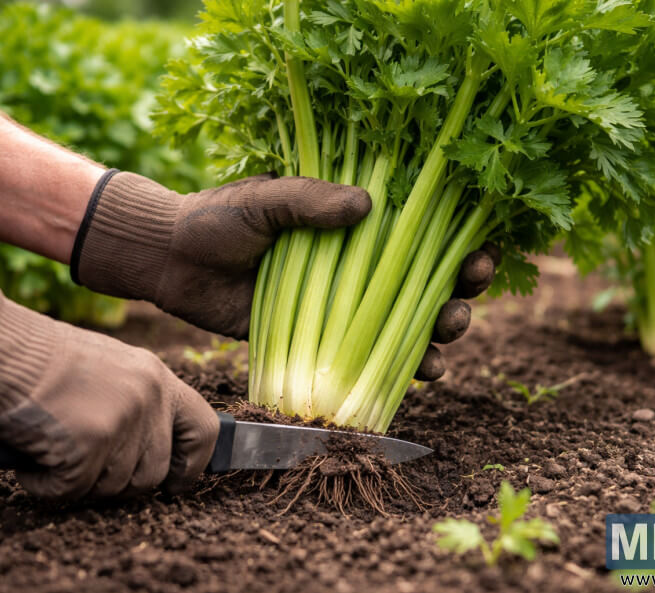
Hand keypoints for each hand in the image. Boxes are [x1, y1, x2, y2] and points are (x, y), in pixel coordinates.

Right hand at [0, 281, 218, 499]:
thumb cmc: (41, 360)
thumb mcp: (110, 369)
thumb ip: (138, 404)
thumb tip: (153, 451)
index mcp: (158, 377)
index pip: (205, 430)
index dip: (195, 464)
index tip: (179, 482)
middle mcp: (148, 399)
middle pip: (154, 474)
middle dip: (120, 481)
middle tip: (85, 461)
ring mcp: (121, 423)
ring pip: (114, 487)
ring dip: (80, 480)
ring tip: (54, 443)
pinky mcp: (87, 447)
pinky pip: (72, 491)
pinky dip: (46, 484)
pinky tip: (33, 455)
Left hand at [71, 170, 494, 378]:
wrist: (172, 262)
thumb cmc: (217, 218)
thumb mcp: (263, 198)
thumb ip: (308, 201)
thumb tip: (364, 204)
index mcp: (353, 222)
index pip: (421, 226)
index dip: (461, 237)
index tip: (481, 248)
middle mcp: (358, 263)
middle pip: (429, 277)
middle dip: (461, 288)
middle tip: (468, 294)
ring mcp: (344, 304)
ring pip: (410, 321)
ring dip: (440, 330)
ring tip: (450, 336)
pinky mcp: (324, 338)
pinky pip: (372, 357)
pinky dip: (402, 368)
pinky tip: (425, 375)